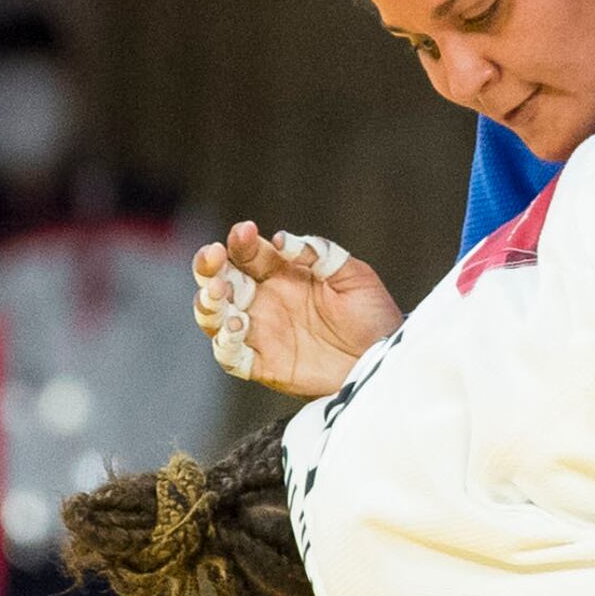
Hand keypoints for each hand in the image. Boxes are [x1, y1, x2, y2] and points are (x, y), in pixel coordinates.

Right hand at [192, 221, 403, 397]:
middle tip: (214, 255)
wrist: (385, 357)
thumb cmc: (371, 314)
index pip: (249, 253)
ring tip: (219, 290)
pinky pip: (230, 354)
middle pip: (220, 280)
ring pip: (215, 316)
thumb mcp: (354, 276)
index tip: (245, 231)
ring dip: (208, 302)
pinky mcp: (263, 364)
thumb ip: (320, 254)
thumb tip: (280, 239)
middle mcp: (263, 301)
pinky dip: (225, 340)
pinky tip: (237, 324)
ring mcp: (260, 333)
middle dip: (210, 266)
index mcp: (281, 274)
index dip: (242, 241)